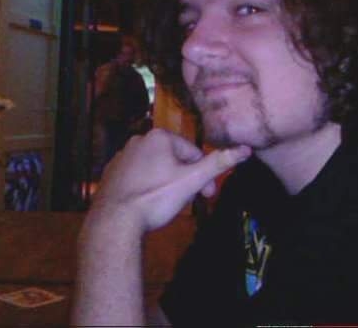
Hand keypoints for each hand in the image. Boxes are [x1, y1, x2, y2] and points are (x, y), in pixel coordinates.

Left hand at [90, 128, 250, 232]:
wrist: (114, 221)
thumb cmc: (156, 197)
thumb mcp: (192, 180)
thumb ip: (219, 162)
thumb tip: (246, 149)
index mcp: (160, 137)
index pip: (194, 153)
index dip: (204, 175)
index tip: (207, 196)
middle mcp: (139, 140)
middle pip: (175, 160)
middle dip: (185, 180)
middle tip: (190, 202)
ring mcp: (122, 156)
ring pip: (156, 168)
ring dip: (167, 183)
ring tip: (167, 205)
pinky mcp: (111, 173)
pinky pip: (138, 177)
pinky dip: (147, 187)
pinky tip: (148, 204)